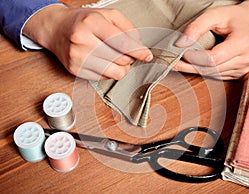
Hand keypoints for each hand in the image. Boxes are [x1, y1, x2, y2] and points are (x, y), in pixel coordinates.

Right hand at [23, 5, 152, 79]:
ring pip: (114, 72)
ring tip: (117, 58)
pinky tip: (104, 62)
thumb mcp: (107, 15)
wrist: (56, 29)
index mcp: (92, 22)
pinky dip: (109, 72)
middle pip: (121, 59)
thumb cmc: (84, 21)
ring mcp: (77, 57)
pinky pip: (103, 78)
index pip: (122, 43)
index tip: (147, 55)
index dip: (139, 51)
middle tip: (127, 52)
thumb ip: (127, 28)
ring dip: (122, 67)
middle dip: (130, 58)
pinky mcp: (75, 70)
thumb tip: (140, 46)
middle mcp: (82, 40)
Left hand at [174, 0, 248, 79]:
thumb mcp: (214, 14)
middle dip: (189, 66)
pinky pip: (215, 76)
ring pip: (211, 75)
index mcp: (243, 43)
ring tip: (179, 63)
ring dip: (193, 70)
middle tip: (171, 62)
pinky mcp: (238, 74)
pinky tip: (193, 65)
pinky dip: (202, 71)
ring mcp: (243, 69)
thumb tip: (180, 44)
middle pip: (210, 69)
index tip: (180, 53)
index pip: (213, 58)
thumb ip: (197, 27)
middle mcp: (245, 59)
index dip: (194, 58)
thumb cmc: (233, 17)